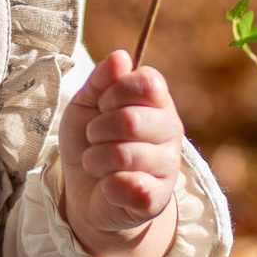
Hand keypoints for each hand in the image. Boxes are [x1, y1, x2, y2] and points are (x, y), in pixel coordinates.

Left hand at [57, 51, 184, 256]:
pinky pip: (130, 185)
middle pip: (132, 119)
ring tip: (96, 163)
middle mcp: (170, 131)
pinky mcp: (157, 198)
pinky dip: (108, 184)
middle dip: (98, 130)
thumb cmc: (90, 142)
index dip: (116, 91)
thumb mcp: (86, 105)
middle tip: (95, 138)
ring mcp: (167, 166)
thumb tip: (121, 57)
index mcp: (157, 103)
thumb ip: (101, 81)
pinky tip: (109, 185)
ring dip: (96, 159)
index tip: (102, 105)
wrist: (85, 191)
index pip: (149, 82)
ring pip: (125, 154)